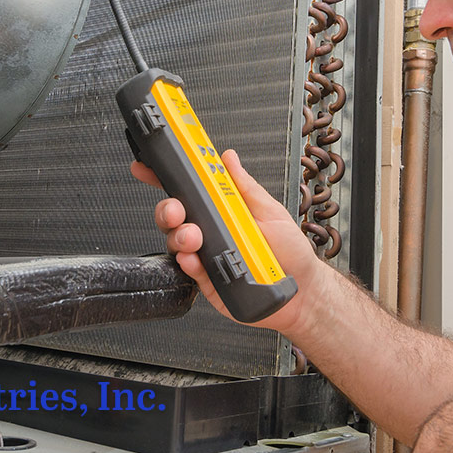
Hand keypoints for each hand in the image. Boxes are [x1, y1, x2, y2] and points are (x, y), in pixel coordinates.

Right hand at [130, 149, 325, 335]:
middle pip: (174, 214)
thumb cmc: (290, 253)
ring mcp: (206, 255)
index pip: (190, 189)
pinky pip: (188, 269)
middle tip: (177, 210)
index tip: (150, 165)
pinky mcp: (206, 280)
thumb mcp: (270, 211)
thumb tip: (228, 158)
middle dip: (168, 208)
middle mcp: (211, 231)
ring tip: (195, 237)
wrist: (301, 293)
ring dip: (180, 236)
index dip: (168, 176)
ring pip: (176, 241)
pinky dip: (187, 262)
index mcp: (223, 209)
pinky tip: (194, 258)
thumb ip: (245, 186)